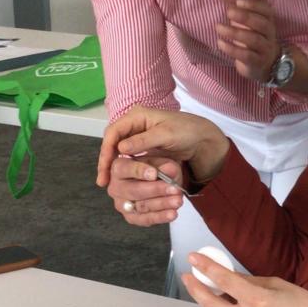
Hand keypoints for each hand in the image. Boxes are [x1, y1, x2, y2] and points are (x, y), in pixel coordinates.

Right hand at [96, 107, 228, 226]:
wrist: (204, 141)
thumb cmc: (188, 131)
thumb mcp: (167, 134)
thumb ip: (144, 140)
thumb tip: (121, 148)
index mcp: (136, 118)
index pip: (113, 133)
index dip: (106, 151)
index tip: (105, 169)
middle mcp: (134, 130)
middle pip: (113, 148)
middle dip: (109, 166)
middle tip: (104, 182)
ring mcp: (138, 144)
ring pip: (121, 160)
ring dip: (119, 173)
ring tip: (114, 187)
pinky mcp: (144, 156)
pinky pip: (132, 167)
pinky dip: (131, 178)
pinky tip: (129, 188)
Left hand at [183, 252, 307, 306]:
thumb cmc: (304, 305)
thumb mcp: (276, 284)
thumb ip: (250, 281)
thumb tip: (230, 277)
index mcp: (258, 301)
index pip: (224, 281)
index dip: (206, 268)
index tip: (194, 258)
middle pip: (211, 305)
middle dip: (195, 290)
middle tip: (187, 276)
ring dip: (210, 301)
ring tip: (206, 287)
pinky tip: (229, 302)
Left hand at [212, 0, 280, 81]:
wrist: (264, 63)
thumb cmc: (252, 33)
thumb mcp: (244, 16)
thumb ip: (232, 1)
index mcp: (267, 18)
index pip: (265, 10)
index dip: (253, 5)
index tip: (238, 1)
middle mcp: (269, 32)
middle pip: (261, 24)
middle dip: (245, 17)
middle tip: (228, 12)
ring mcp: (265, 48)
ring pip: (254, 40)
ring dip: (235, 33)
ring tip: (218, 27)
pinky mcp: (257, 62)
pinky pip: (247, 56)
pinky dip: (232, 49)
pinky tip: (220, 43)